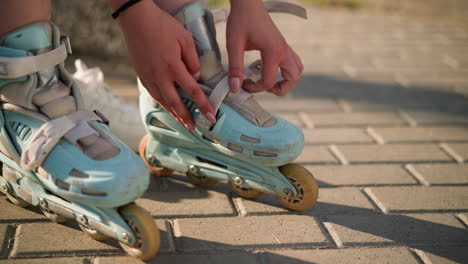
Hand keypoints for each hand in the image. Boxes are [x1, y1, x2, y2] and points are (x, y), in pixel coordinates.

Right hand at [112, 0, 214, 129]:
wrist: (136, 20)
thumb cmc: (163, 26)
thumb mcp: (185, 39)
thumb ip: (193, 60)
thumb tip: (196, 77)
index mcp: (173, 67)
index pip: (192, 91)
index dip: (203, 105)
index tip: (211, 116)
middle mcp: (160, 76)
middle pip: (175, 102)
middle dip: (186, 117)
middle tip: (194, 127)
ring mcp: (148, 77)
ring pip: (162, 101)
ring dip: (173, 113)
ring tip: (182, 122)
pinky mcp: (141, 75)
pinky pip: (153, 94)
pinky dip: (162, 103)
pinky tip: (167, 107)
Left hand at [227, 0, 302, 95]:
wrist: (248, 3)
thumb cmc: (241, 20)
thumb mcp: (233, 45)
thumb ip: (235, 68)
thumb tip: (235, 88)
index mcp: (273, 51)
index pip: (269, 81)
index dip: (255, 88)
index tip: (242, 84)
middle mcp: (283, 50)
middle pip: (293, 78)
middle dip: (279, 89)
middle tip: (262, 86)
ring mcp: (285, 47)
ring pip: (297, 70)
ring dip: (286, 80)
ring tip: (268, 80)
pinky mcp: (282, 45)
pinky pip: (293, 62)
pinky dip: (285, 71)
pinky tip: (267, 68)